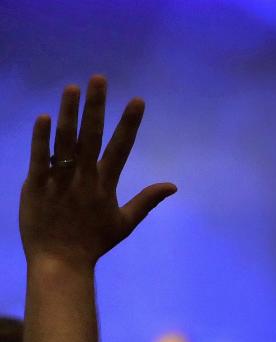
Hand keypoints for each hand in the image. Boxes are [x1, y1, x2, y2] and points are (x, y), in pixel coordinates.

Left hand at [20, 76, 175, 269]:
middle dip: (96, 106)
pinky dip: (41, 138)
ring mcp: (59, 182)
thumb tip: (173, 185)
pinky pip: (39, 158)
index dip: (129, 123)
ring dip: (69, 113)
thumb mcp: (124, 223)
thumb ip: (147, 201)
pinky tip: (44, 117)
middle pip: (91, 136)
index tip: (137, 100)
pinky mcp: (35, 187)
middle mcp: (84, 179)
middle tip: (99, 79)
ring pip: (64, 142)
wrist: (60, 263)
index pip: (120, 148)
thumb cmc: (93, 243)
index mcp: (105, 186)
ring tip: (71, 88)